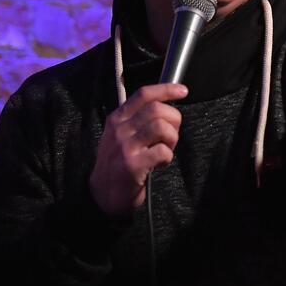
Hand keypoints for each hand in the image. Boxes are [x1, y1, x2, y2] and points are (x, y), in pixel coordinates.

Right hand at [89, 83, 187, 216]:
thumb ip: (138, 119)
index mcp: (117, 118)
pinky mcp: (132, 165)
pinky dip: (167, 156)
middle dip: (174, 120)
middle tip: (171, 135)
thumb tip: (166, 107)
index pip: (144, 94)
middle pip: (157, 109)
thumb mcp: (120, 135)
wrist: (103, 195)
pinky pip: (163, 151)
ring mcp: (125, 146)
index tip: (183, 91)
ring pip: (162, 127)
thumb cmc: (117, 163)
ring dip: (172, 139)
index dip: (166, 89)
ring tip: (165, 149)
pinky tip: (160, 162)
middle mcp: (120, 129)